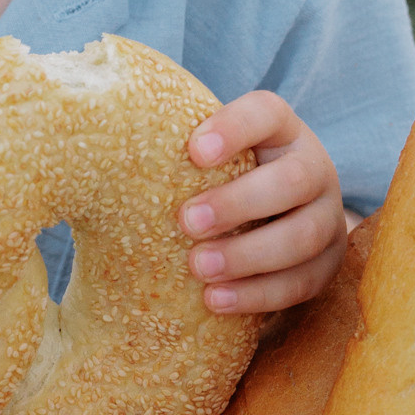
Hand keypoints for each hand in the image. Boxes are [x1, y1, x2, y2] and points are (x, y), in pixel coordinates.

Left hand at [179, 94, 346, 313]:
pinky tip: (215, 301)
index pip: (267, 113)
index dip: (235, 127)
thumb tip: (87, 164)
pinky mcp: (327, 265)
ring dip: (248, 256)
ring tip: (198, 268)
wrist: (282, 220)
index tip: (194, 150)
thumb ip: (174, 154)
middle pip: (292, 180)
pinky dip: (256, 295)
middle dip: (239, 203)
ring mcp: (327, 218)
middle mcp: (313, 168)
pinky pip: (300, 284)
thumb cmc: (224, 182)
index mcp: (281, 131)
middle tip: (187, 221)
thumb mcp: (212, 160)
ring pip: (302, 236)